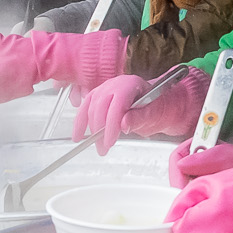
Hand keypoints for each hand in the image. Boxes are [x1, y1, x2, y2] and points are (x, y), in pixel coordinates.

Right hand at [74, 73, 207, 152]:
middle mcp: (114, 83)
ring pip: (90, 107)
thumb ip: (139, 118)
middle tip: (104, 149)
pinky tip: (78, 136)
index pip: (116, 105)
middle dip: (100, 131)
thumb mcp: (153, 114)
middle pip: (101, 106)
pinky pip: (85, 107)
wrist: (153, 101)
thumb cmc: (154, 107)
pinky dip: (80, 122)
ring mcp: (104, 88)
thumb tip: (123, 124)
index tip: (109, 142)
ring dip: (91, 130)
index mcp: (130, 85)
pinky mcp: (97, 94)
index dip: (111, 125)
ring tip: (99, 148)